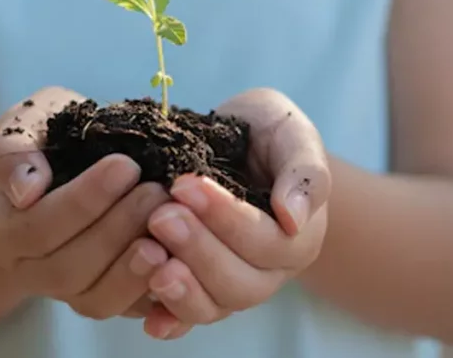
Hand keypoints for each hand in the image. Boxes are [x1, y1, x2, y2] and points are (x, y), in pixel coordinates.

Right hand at [0, 87, 170, 320]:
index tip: (126, 165)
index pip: (37, 227)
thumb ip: (15, 151)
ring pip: (96, 299)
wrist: (65, 167)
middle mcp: (28, 271)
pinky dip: (154, 287)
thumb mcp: (24, 127)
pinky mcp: (104, 299)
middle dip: (116, 230)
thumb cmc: (46, 140)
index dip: (84, 200)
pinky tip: (178, 254)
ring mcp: (66, 292)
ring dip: (135, 265)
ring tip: (169, 224)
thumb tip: (27, 189)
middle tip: (156, 191)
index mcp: (0, 229)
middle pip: (67, 268)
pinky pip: (127, 309)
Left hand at [142, 88, 331, 338]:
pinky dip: (171, 320)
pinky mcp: (200, 289)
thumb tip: (294, 217)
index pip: (268, 243)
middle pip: (240, 283)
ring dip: (182, 288)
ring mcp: (233, 284)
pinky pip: (188, 316)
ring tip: (148, 257)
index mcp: (298, 237)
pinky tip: (150, 318)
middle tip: (160, 216)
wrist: (239, 139)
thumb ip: (304, 171)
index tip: (186, 185)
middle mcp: (269, 271)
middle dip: (198, 250)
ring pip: (214, 305)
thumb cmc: (267, 133)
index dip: (227, 219)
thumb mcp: (291, 133)